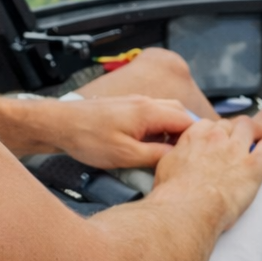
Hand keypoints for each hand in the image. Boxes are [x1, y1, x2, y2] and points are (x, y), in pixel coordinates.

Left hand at [48, 95, 196, 169]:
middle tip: (189, 156)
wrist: (59, 124)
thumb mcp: (126, 155)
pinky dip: (159, 127)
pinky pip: (152, 114)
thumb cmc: (88, 138)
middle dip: (188, 133)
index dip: (198, 139)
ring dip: (173, 130)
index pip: (187, 120)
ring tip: (171, 154)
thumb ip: (155, 156)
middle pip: (179, 113)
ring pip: (166, 112)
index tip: (202, 156)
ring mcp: (134, 102)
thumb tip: (178, 158)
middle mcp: (144, 101)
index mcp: (148, 111)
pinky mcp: (125, 107)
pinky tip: (152, 145)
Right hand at [153, 116, 261, 232]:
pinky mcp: (253, 165)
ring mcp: (235, 149)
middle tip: (235, 145)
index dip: (213, 133)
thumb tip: (177, 158)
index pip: (207, 124)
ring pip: (249, 127)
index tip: (215, 142)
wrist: (189, 207)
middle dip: (232, 133)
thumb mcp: (166, 166)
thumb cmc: (173, 193)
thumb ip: (176, 156)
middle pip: (228, 124)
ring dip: (253, 133)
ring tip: (257, 142)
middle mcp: (215, 137)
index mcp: (194, 136)